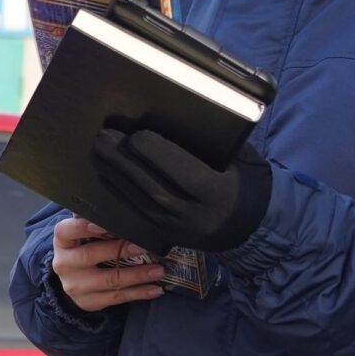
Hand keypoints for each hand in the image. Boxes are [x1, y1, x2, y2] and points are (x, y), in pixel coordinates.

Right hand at [49, 214, 164, 312]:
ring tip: (158, 270)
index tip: (104, 225)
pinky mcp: (89, 302)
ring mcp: (76, 286)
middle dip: (119, 250)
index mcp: (62, 242)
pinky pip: (118, 297)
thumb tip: (128, 217)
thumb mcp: (82, 236)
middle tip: (142, 247)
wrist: (73, 280)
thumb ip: (97, 226)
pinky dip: (139, 293)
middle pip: (92, 255)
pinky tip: (155, 288)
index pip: (68, 231)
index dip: (84, 227)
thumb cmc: (84, 249)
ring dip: (138, 275)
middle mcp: (65, 264)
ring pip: (110, 280)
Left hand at [92, 128, 272, 253]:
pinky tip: (107, 176)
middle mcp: (197, 215)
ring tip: (97, 153)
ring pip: (141, 202)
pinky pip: (140, 214)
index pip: (183, 173)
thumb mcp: (244, 161)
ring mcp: (180, 229)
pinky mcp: (170, 235)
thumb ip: (217, 145)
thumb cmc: (252, 184)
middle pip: (153, 187)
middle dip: (124, 163)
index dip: (157, 154)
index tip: (136, 134)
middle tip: (102, 139)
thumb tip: (182, 120)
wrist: (256, 228)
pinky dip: (121, 193)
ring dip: (115, 176)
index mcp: (220, 194)